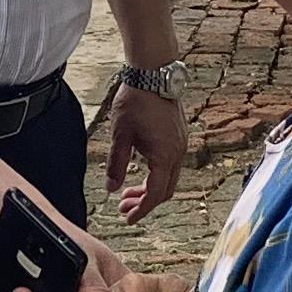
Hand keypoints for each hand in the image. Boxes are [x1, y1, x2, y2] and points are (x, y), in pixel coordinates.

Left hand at [105, 82, 190, 222]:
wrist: (153, 73)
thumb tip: (111, 188)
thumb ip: (116, 164)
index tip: (128, 218)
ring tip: (128, 192)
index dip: (142, 210)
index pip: (155, 194)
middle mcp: (178, 153)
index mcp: (164, 156)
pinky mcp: (179, 136)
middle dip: (144, 203)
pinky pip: (171, 165)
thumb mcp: (120, 135)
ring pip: (169, 178)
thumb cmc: (136, 101)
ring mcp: (180, 144)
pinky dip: (156, 175)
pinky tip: (140, 172)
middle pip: (165, 190)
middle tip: (123, 207)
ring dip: (150, 189)